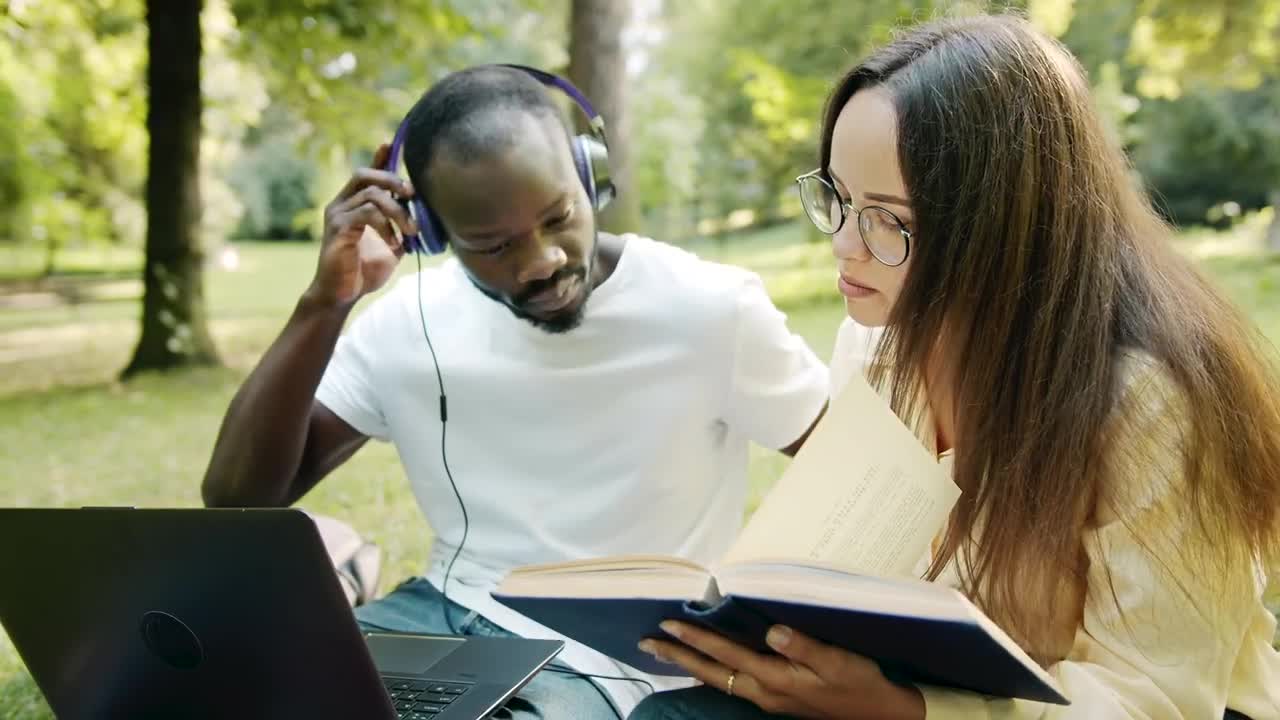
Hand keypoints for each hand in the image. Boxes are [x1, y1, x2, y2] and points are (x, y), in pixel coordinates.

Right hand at [306, 144, 418, 308]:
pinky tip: (395, 243)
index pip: (366, 173)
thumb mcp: (391, 243)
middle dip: (392, 180)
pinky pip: (366, 215)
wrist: (342, 294)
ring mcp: (337, 215)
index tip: (390, 144)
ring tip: (411, 231)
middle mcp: (341, 204)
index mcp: (352, 204)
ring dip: (398, 211)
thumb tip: (427, 214)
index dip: (379, 158)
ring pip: (370, 195)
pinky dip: (386, 226)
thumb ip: (402, 225)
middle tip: (414, 195)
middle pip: (365, 175)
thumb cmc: (365, 269)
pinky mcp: (338, 229)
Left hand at [639, 621, 924, 719]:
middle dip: (678, 655)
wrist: (881, 715)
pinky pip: (733, 683)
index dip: (697, 639)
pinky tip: (706, 665)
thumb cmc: (861, 685)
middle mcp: (765, 692)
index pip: (726, 656)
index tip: (669, 624)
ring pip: (719, 679)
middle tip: (646, 641)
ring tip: (666, 650)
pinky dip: (712, 671)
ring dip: (691, 663)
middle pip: (711, 672)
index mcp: (775, 681)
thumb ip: (803, 646)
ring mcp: (769, 698)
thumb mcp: (837, 662)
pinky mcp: (777, 697)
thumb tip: (772, 630)